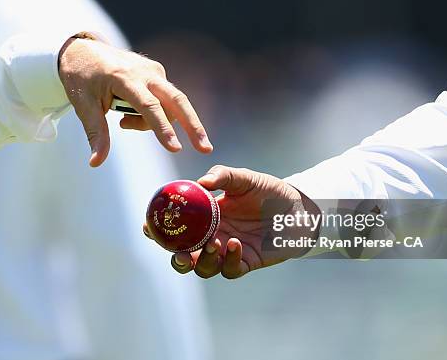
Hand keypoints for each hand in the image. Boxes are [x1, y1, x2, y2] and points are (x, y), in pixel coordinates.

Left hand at [58, 36, 212, 166]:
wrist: (83, 49)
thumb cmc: (81, 77)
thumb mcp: (83, 105)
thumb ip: (95, 133)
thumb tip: (96, 163)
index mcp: (125, 78)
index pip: (149, 106)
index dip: (163, 128)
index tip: (175, 148)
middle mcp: (145, 72)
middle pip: (177, 100)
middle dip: (193, 125)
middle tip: (206, 148)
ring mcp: (154, 71)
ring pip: (169, 105)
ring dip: (155, 123)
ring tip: (123, 122)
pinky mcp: (157, 73)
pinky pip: (163, 101)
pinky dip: (153, 114)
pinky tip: (129, 112)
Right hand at [144, 165, 319, 278]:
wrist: (298, 208)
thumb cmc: (268, 190)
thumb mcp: (244, 178)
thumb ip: (223, 176)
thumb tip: (201, 181)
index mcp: (205, 217)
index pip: (176, 227)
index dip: (158, 230)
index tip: (149, 225)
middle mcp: (212, 236)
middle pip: (184, 255)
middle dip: (176, 258)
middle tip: (180, 253)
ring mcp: (226, 251)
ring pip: (204, 268)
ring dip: (204, 260)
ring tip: (214, 243)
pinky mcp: (244, 263)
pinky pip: (229, 270)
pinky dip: (228, 260)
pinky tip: (235, 244)